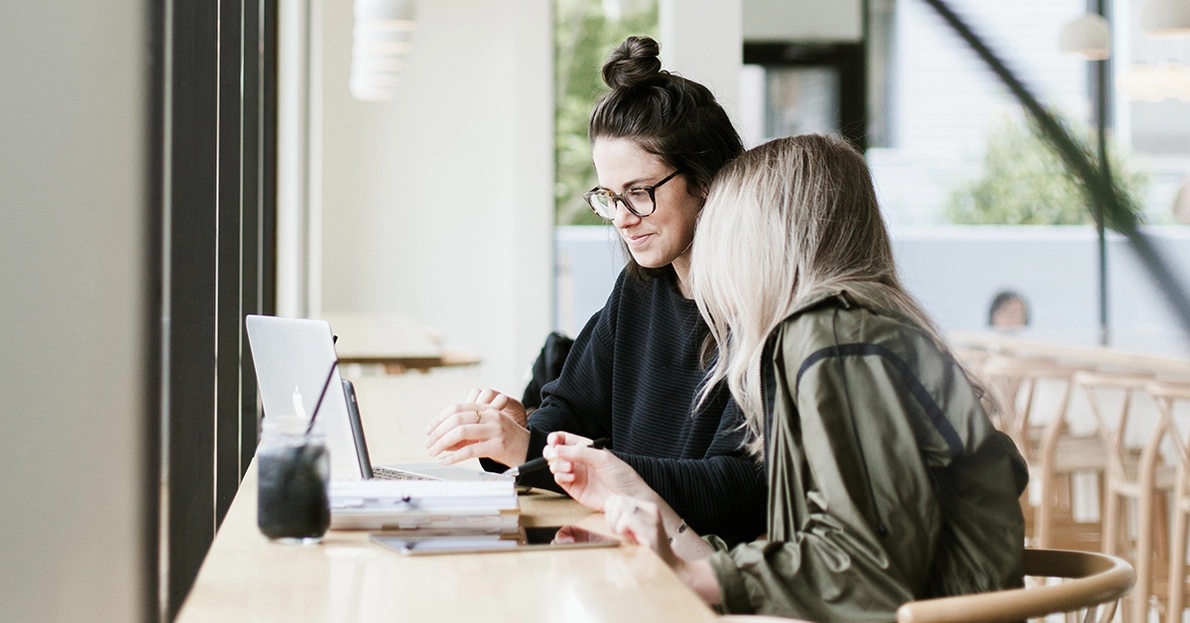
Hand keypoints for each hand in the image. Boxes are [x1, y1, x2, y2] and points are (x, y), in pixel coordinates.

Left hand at [424, 388, 529, 466]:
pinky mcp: (498, 445)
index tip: (429, 430)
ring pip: (461, 432)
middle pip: (457, 419)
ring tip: (434, 452)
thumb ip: (467, 432)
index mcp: (487, 408)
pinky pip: (470, 450)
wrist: (530, 449)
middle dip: (438, 432)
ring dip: (442, 443)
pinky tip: (445, 461)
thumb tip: (440, 440)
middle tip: (429, 444)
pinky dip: (453, 457)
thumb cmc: (505, 441)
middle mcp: (491, 415)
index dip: (440, 418)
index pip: (457, 408)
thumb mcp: (486, 430)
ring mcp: (495, 429)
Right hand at [545, 431, 651, 511]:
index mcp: (585, 448)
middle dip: (552, 452)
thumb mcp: (602, 458)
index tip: (553, 441)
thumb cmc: (621, 475)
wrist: (627, 496)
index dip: (555, 438)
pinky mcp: (573, 487)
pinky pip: (558, 479)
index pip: (564, 439)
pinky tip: (572, 477)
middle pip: (554, 452)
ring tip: (570, 468)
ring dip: (558, 464)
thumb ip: (579, 452)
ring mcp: (574, 473)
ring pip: (554, 465)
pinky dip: (561, 476)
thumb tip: (558, 448)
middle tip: (557, 454)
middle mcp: (578, 460)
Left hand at [604, 495, 720, 605]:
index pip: (617, 498)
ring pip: (621, 506)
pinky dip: (621, 529)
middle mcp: (651, 508)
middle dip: (610, 517)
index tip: (616, 528)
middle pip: (617, 500)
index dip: (610, 513)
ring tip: (623, 536)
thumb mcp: (634, 530)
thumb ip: (623, 518)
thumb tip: (607, 508)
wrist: (668, 565)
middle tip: (618, 533)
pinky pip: (626, 519)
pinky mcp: (652, 529)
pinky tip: (629, 539)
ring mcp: (653, 517)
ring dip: (615, 524)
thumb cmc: (647, 551)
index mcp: (646, 507)